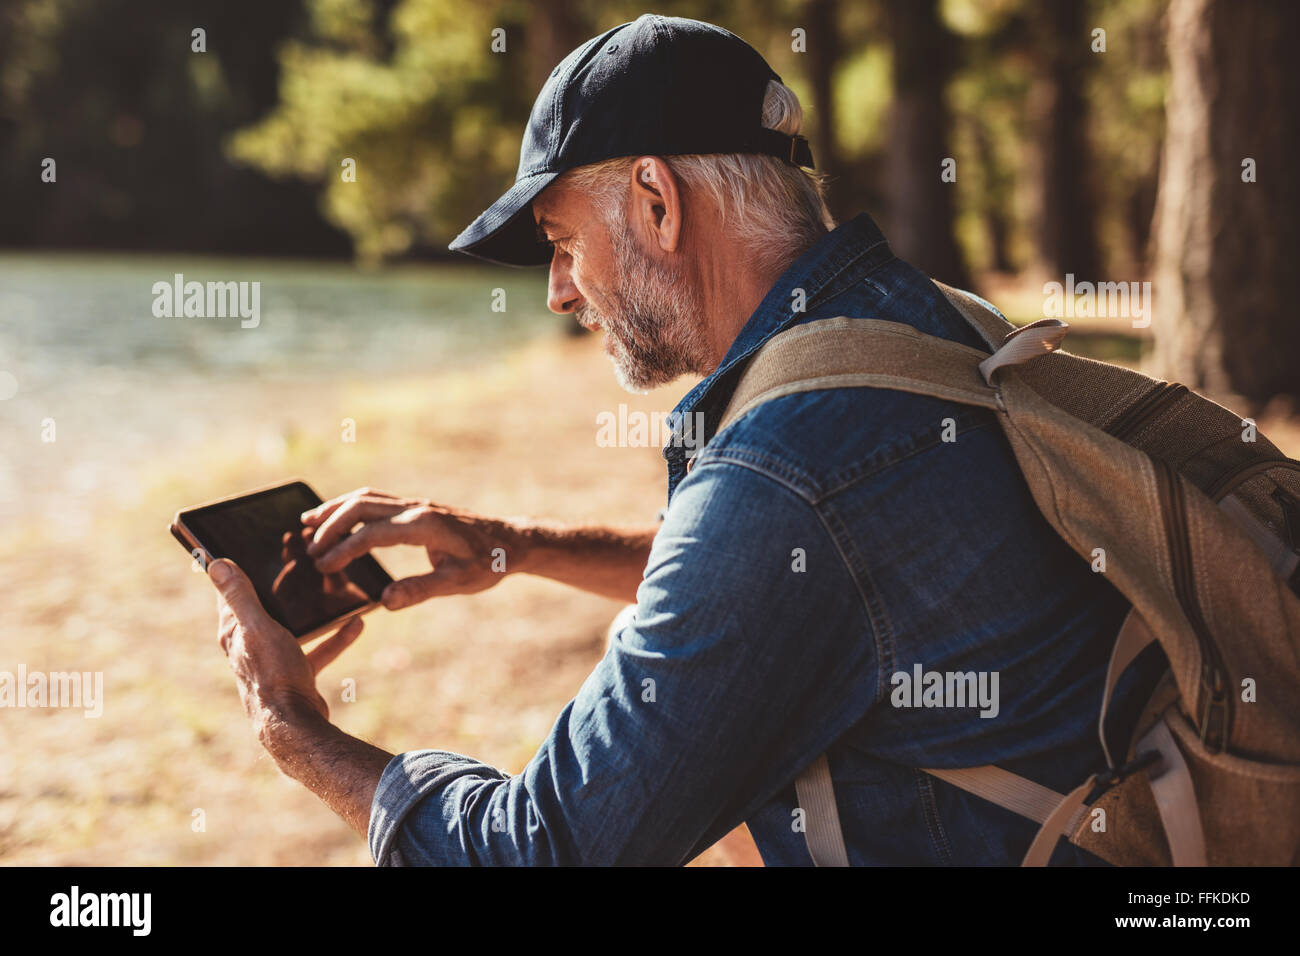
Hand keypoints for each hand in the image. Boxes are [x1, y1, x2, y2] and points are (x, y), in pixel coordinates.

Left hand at [209, 557, 363, 729]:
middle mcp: (250, 646)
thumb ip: (239, 596)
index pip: (230, 594)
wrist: (295, 724)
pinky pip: (318, 649)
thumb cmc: (273, 674)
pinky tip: (356, 624)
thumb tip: (215, 564)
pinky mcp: (296, 674)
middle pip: (264, 609)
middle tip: (299, 563)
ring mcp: (274, 661)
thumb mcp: (257, 627)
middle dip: (280, 587)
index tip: (248, 548)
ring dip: (312, 612)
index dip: (238, 570)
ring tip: (332, 592)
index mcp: (235, 632)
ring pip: (294, 628)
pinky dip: (335, 637)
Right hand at [301, 488, 517, 610]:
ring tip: (306, 523)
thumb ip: (421, 590)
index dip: (343, 550)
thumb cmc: (488, 564)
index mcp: (424, 526)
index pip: (372, 533)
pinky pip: (376, 500)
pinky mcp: (416, 508)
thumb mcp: (459, 582)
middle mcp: (416, 509)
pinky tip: (337, 518)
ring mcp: (416, 505)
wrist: (511, 542)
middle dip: (330, 525)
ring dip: (335, 508)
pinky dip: (351, 507)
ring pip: (366, 497)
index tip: (323, 567)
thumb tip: (384, 602)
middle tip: (308, 549)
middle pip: (361, 506)